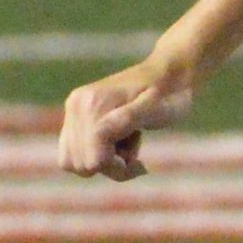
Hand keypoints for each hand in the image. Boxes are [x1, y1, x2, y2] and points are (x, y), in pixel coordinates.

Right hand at [60, 54, 196, 179]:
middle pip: (80, 165)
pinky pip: (75, 152)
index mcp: (94, 105)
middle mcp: (77, 105)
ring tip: (125, 143)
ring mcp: (73, 109)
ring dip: (101, 161)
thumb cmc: (169, 95)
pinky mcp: (75, 114)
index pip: (94, 160)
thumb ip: (128, 119)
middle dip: (109, 165)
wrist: (167, 75)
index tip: (139, 163)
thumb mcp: (157, 109)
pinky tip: (117, 141)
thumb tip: (99, 134)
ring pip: (73, 161)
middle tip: (134, 150)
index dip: (116, 168)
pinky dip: (96, 154)